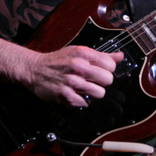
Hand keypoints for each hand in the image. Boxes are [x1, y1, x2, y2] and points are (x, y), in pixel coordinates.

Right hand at [0, 36, 124, 107]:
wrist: (34, 69)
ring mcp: (72, 81)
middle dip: (102, 82)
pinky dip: (81, 101)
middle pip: (108, 80)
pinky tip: (74, 94)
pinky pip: (85, 103)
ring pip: (99, 93)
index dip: (108, 70)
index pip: (111, 65)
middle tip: (93, 81)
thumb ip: (101, 55)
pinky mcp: (65, 95)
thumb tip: (120, 56)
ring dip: (94, 93)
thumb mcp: (78, 52)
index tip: (100, 71)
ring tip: (85, 89)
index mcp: (83, 53)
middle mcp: (78, 66)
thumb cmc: (58, 60)